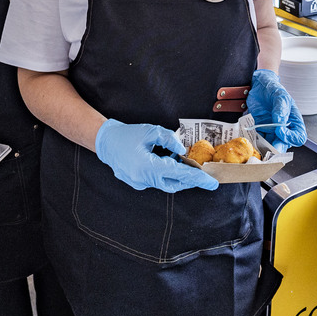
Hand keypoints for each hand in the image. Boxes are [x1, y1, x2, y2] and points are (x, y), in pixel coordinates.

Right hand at [94, 120, 218, 191]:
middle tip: (201, 173)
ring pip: (165, 183)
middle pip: (174, 184)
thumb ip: (169, 139)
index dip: (198, 179)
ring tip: (179, 161)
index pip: (180, 175)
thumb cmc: (127, 134)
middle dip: (189, 179)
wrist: (105, 141)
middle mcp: (144, 179)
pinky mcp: (136, 183)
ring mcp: (139, 183)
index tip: (212, 183)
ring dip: (176, 175)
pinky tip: (164, 161)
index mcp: (148, 167)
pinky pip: (155, 180)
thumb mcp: (151, 131)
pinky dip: (164, 173)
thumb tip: (182, 150)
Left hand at [249, 69, 306, 151]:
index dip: (291, 138)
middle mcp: (284, 129)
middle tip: (268, 149)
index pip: (299, 136)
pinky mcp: (260, 130)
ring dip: (264, 148)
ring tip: (257, 148)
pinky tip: (249, 141)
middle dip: (277, 148)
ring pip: (271, 145)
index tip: (280, 131)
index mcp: (294, 121)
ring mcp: (272, 131)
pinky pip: (258, 140)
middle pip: (284, 144)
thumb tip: (280, 123)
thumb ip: (281, 108)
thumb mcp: (280, 95)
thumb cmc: (274, 89)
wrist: (259, 86)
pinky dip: (254, 143)